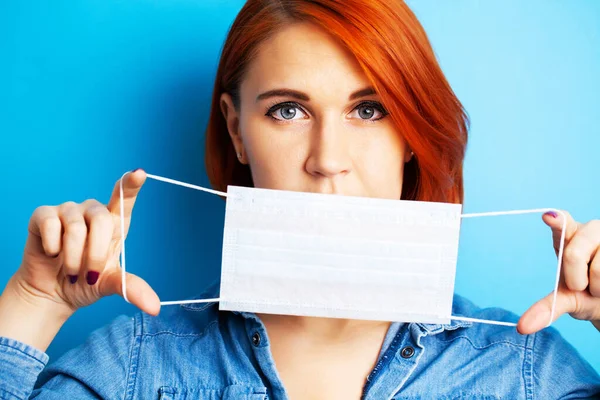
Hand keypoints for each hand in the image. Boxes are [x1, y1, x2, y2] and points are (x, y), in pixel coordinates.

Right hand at [11, 169, 159, 317]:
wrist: (51, 293)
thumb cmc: (85, 282)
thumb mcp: (111, 285)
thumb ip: (132, 289)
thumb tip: (155, 307)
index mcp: (114, 224)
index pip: (124, 197)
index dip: (131, 184)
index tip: (140, 173)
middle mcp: (93, 212)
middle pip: (102, 220)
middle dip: (95, 253)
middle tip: (88, 275)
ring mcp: (68, 211)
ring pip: (76, 226)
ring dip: (73, 257)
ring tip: (70, 270)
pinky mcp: (44, 215)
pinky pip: (51, 224)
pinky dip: (53, 246)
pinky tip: (52, 254)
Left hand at [517, 210, 599, 333]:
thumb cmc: (588, 296)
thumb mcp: (565, 300)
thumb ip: (545, 309)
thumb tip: (522, 328)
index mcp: (567, 236)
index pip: (561, 223)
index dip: (557, 220)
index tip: (549, 217)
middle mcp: (590, 230)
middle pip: (573, 254)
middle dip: (576, 279)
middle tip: (583, 286)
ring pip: (599, 268)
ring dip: (598, 286)